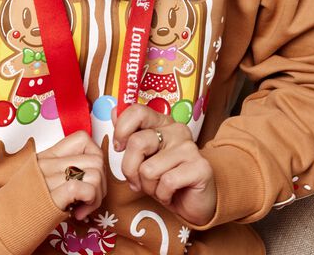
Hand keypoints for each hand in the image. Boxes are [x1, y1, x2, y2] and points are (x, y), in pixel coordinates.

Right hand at [37, 130, 106, 220]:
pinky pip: (85, 188)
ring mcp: (49, 178)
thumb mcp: (38, 179)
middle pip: (96, 158)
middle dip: (101, 182)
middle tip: (89, 199)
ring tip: (82, 208)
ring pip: (95, 172)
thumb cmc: (19, 206)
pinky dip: (89, 202)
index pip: (83, 138)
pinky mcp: (52, 197)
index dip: (95, 156)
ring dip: (97, 195)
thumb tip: (87, 172)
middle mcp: (49, 163)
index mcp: (46, 155)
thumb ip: (58, 170)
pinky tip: (77, 213)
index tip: (88, 177)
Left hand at [112, 104, 216, 227]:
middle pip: (137, 142)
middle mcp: (176, 130)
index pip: (137, 111)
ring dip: (148, 187)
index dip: (121, 130)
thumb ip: (130, 133)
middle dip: (130, 168)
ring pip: (148, 169)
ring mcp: (190, 147)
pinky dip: (163, 195)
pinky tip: (171, 193)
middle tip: (138, 180)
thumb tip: (114, 112)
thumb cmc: (166, 177)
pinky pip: (167, 182)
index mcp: (162, 122)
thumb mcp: (144, 156)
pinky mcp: (200, 167)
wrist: (195, 202)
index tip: (119, 147)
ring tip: (159, 187)